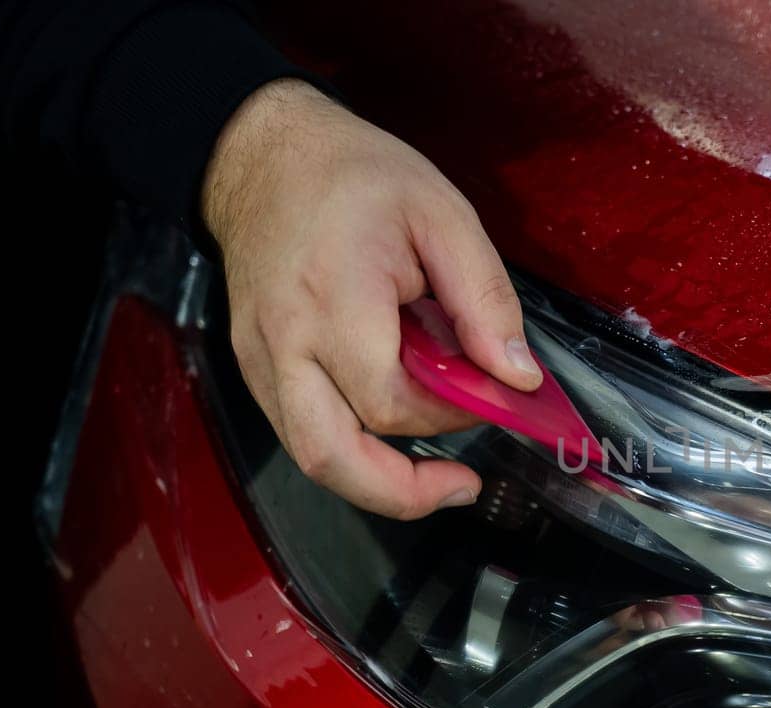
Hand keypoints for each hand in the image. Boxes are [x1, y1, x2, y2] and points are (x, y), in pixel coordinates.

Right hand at [203, 79, 541, 518]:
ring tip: (434, 477)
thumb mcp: (443, 216)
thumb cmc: (355, 176)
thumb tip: (518, 376)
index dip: (450, 414)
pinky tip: (391, 431)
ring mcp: (258, 360)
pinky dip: (350, 448)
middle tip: (461, 486)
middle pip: (332, 456)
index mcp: (333, 300)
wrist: (262, 152)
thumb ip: (485, 300)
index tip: (490, 394)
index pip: (392, 401)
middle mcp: (283, 342)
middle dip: (403, 491)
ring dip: (376, 481)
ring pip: (312, 456)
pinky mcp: (252, 366)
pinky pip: (299, 430)